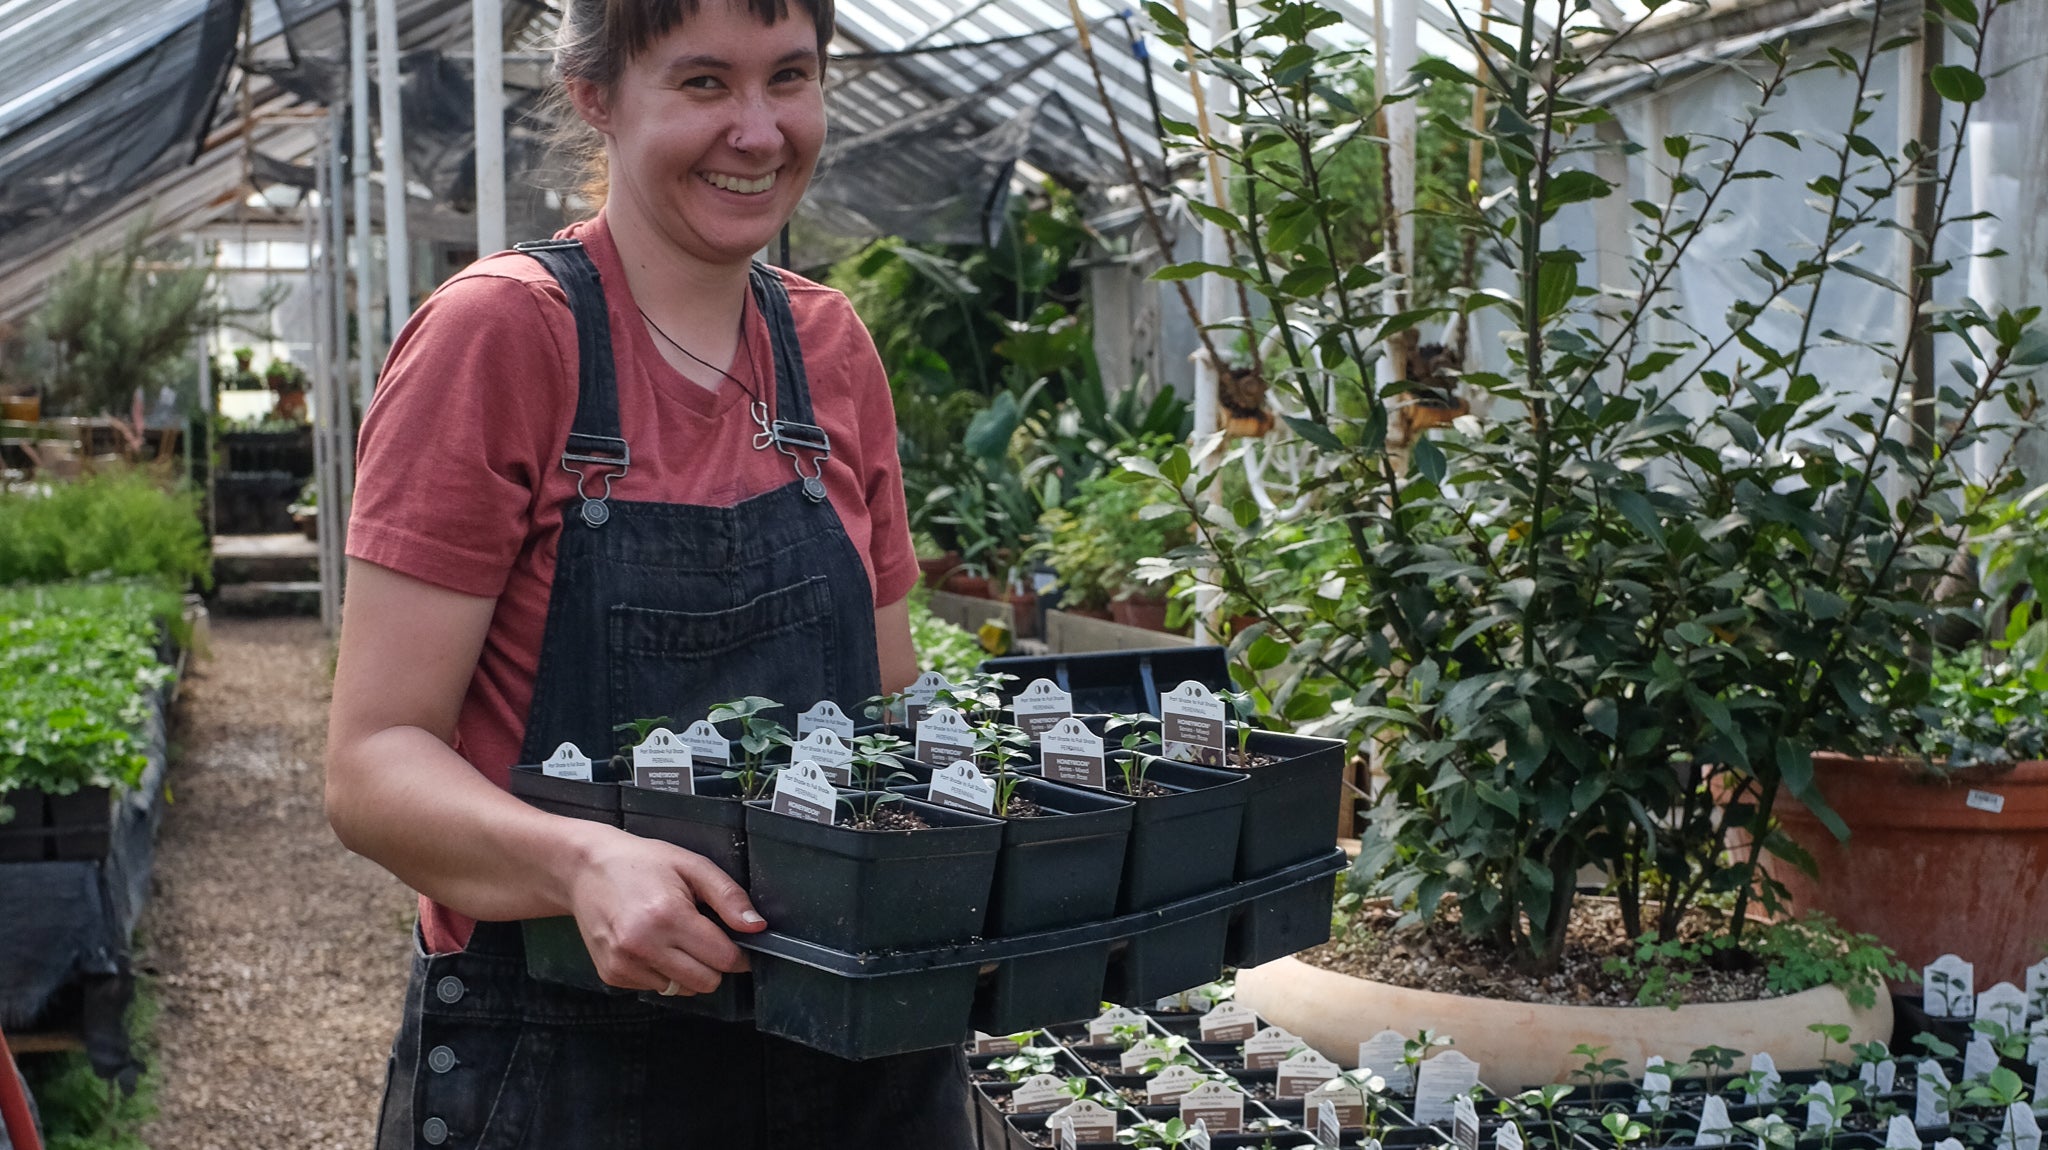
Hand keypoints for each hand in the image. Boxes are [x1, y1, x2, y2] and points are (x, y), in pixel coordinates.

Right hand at [563, 824, 766, 995]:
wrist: (584, 869)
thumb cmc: (641, 863)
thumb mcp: (692, 866)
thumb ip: (728, 897)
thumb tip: (757, 927)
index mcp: (667, 916)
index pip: (723, 959)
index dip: (738, 953)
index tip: (735, 941)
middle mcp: (643, 946)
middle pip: (705, 982)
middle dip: (714, 964)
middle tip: (703, 937)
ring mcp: (624, 964)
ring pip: (682, 990)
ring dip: (688, 970)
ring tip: (672, 937)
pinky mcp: (612, 975)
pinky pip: (656, 989)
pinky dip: (662, 972)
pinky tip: (651, 944)